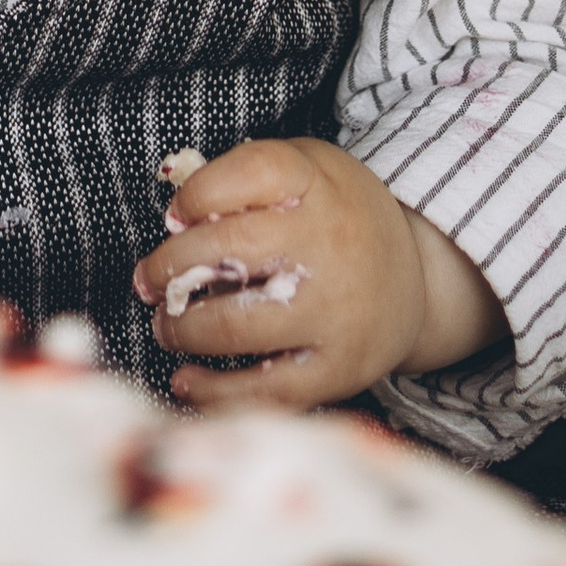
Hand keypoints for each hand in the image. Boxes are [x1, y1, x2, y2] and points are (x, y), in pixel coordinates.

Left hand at [133, 136, 501, 411]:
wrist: (416, 281)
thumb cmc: (337, 219)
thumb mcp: (306, 172)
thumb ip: (244, 178)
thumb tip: (175, 217)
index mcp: (319, 184)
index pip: (249, 173)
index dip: (197, 194)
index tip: (175, 214)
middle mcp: (329, 245)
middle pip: (228, 249)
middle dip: (169, 268)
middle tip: (149, 279)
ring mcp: (334, 312)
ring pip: (235, 324)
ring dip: (181, 328)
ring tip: (165, 326)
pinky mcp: (337, 371)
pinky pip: (264, 391)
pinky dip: (214, 392)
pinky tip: (186, 382)